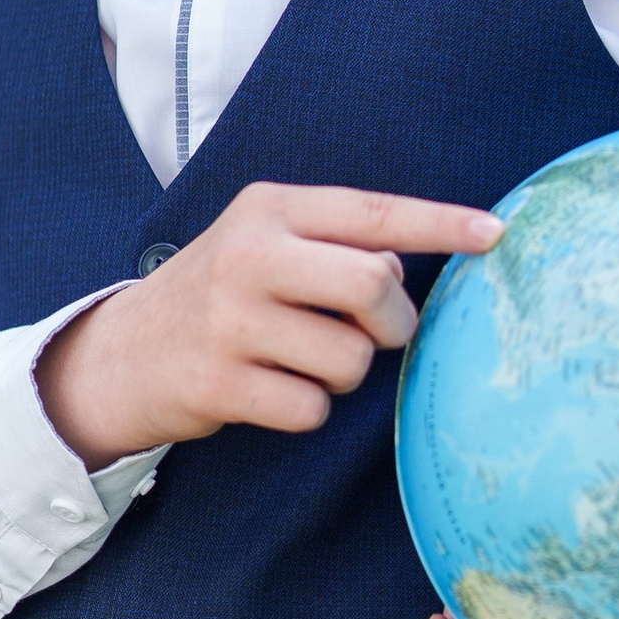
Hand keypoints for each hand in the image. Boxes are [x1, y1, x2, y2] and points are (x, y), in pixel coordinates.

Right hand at [37, 185, 501, 468]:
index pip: (374, 211)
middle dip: (393, 322)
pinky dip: (306, 410)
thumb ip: (333, 245)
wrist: (121, 353)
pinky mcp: (218, 380)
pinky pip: (311, 407)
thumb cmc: (219, 296)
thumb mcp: (264, 244)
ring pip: (350, 357)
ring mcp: (230, 318)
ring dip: (344, 373)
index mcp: (270, 208)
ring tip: (301, 362)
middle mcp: (250, 253)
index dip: (443, 223)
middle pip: (375, 284)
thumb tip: (412, 267)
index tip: (498, 233)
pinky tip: (270, 391)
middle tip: (377, 335)